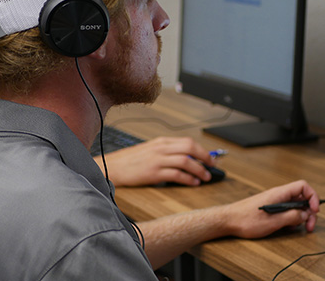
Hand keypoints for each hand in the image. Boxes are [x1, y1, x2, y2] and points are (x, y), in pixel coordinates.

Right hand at [94, 136, 215, 186]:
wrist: (112, 168)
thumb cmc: (129, 162)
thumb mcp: (149, 150)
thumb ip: (166, 152)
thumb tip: (186, 158)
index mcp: (161, 142)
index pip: (188, 142)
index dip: (202, 150)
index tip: (210, 158)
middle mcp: (160, 148)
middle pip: (190, 148)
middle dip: (205, 157)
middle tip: (213, 166)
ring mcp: (157, 160)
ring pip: (186, 162)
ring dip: (199, 170)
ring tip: (205, 177)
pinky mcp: (153, 173)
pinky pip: (176, 175)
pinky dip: (188, 179)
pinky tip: (193, 183)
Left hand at [220, 180, 319, 238]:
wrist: (228, 220)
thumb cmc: (245, 219)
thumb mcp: (273, 222)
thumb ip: (291, 217)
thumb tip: (305, 214)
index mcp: (279, 193)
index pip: (303, 186)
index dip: (312, 197)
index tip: (315, 210)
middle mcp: (278, 195)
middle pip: (301, 198)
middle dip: (308, 211)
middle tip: (309, 226)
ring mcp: (274, 201)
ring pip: (294, 205)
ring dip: (300, 216)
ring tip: (300, 228)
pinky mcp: (270, 208)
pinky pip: (286, 211)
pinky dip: (291, 218)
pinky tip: (288, 227)